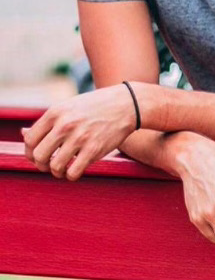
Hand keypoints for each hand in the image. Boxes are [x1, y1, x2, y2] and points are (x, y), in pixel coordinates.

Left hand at [22, 84, 136, 180]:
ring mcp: (80, 137)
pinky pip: (73, 173)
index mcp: (56, 112)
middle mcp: (65, 124)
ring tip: (64, 167)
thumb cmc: (95, 106)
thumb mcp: (69, 107)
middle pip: (39, 156)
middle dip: (42, 164)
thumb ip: (48, 122)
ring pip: (55, 167)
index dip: (31, 152)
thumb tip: (23, 134)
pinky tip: (77, 167)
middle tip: (50, 164)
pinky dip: (72, 175)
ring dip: (57, 172)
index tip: (39, 156)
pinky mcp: (94, 150)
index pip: (30, 140)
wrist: (126, 104)